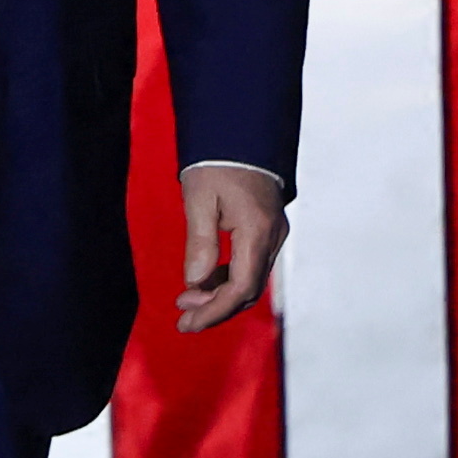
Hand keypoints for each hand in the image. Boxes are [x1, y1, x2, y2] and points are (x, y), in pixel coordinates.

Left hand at [176, 167, 287, 332]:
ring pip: (251, 280)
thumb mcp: (199, 199)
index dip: (214, 311)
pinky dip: (228, 278)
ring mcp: (274, 233)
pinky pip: (251, 265)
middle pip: (248, 290)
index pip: (240, 288)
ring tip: (186, 301)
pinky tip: (204, 280)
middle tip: (182, 318)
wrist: (242, 133)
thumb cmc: (217, 162)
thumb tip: (195, 281)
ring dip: (220, 295)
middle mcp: (273, 237)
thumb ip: (199, 242)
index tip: (187, 324)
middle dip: (215, 308)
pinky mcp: (268, 229)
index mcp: (257, 231)